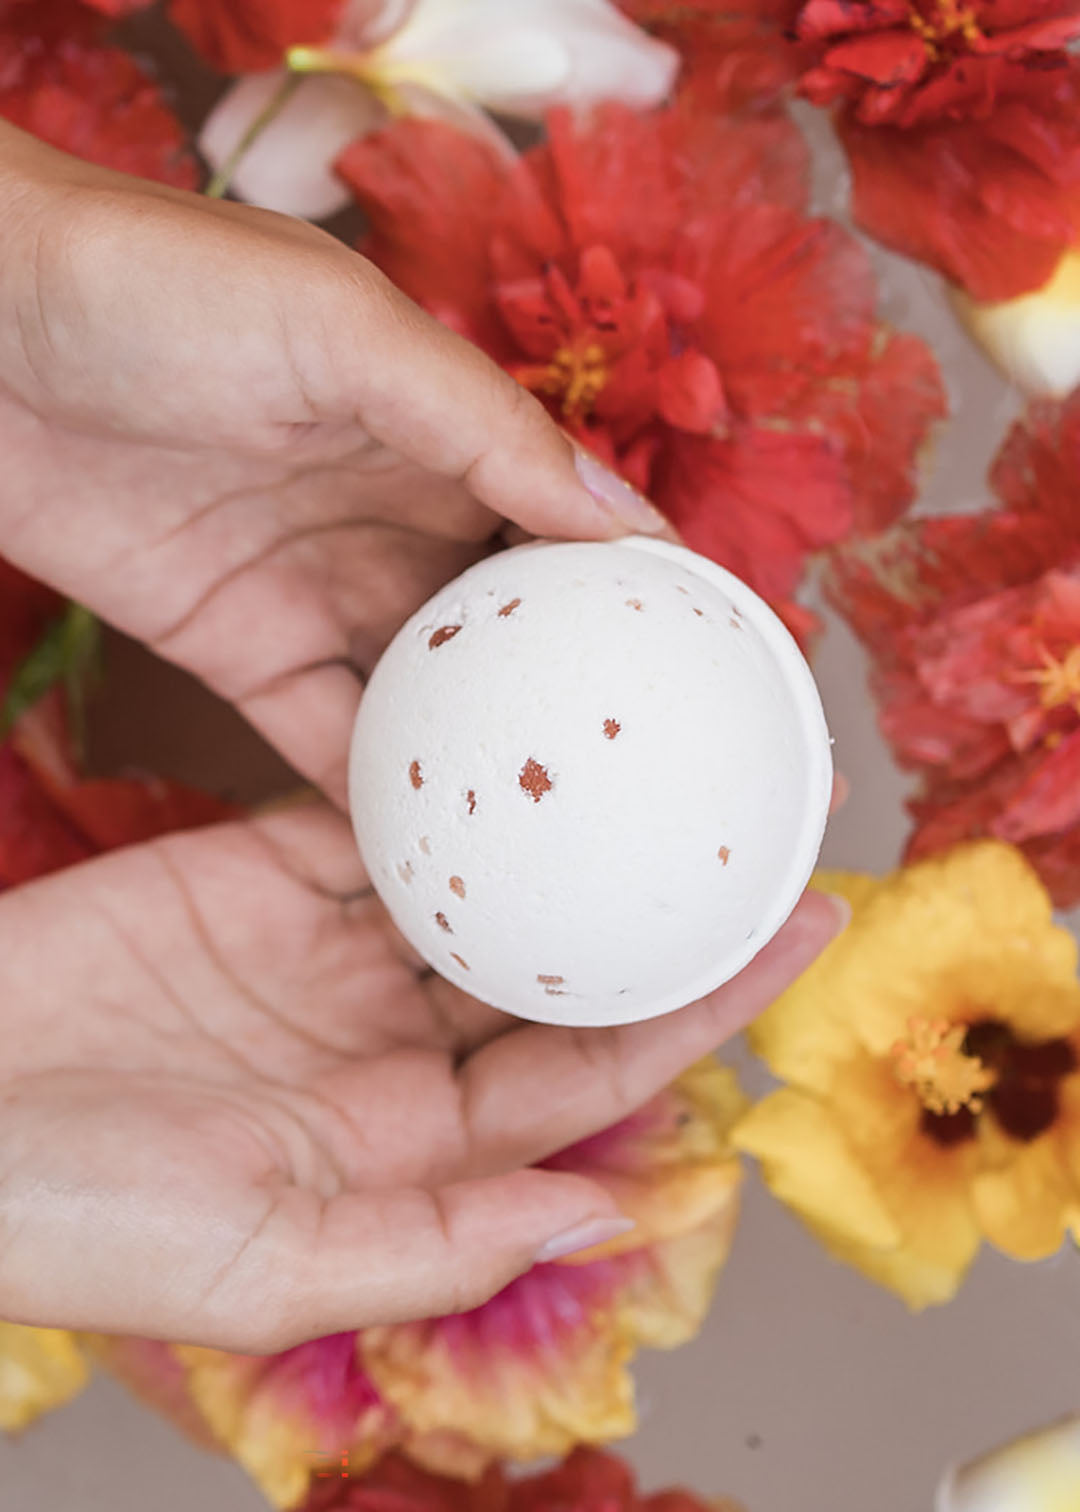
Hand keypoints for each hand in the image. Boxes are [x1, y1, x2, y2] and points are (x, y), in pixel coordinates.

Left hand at [0, 122, 664, 803]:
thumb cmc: (153, 289)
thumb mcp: (342, 328)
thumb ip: (478, 422)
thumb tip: (620, 512)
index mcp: (438, 427)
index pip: (567, 517)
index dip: (639, 584)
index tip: (712, 662)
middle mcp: (395, 514)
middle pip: (512, 623)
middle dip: (577, 692)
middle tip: (649, 774)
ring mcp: (320, 587)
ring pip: (431, 694)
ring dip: (485, 757)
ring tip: (559, 833)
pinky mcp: (240, 649)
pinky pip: (327, 737)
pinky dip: (375, 792)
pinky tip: (431, 845)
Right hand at [0, 803, 844, 1349]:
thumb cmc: (78, 1222)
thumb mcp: (264, 1265)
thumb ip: (437, 1241)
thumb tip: (603, 1218)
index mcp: (412, 1143)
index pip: (590, 1068)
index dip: (700, 1006)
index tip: (800, 935)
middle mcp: (387, 1041)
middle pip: (555, 962)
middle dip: (655, 903)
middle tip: (761, 826)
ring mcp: (326, 949)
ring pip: (478, 876)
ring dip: (563, 825)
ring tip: (660, 756)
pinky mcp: (259, 868)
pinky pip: (373, 813)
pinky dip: (436, 777)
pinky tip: (508, 733)